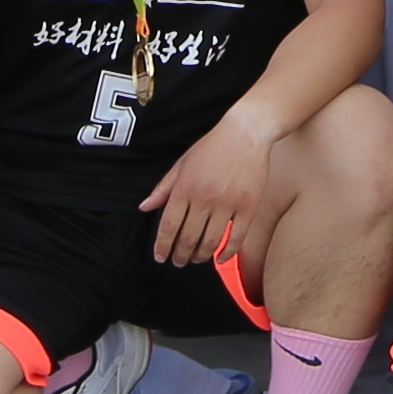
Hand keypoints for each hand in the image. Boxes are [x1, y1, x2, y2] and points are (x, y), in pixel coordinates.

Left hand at [143, 102, 273, 265]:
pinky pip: (237, 238)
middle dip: (180, 255)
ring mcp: (228, 204)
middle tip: (178, 261)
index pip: (168, 226)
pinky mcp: (248, 206)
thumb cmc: (213, 146)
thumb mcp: (182, 163)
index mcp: (185, 188)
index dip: (162, 246)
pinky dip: (227, 253)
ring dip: (200, 256)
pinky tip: (220, 258)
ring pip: (210, 242)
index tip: (160, 257)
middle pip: (188, 238)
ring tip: (196, 259)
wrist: (247, 132)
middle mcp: (204, 198)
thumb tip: (144, 207)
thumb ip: (163, 188)